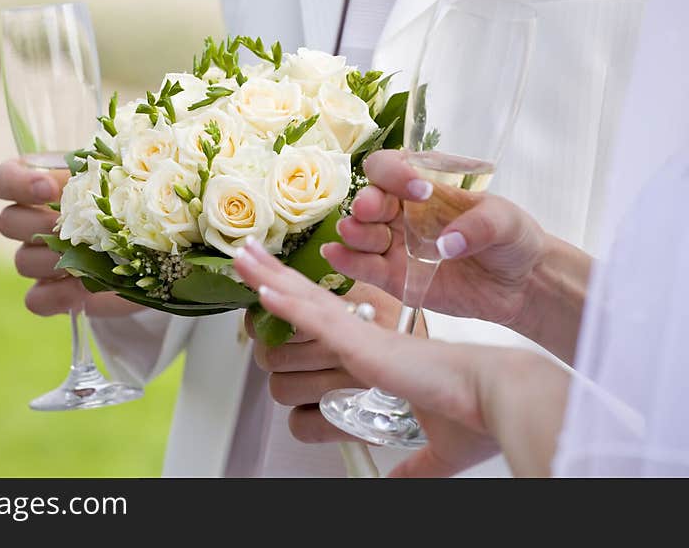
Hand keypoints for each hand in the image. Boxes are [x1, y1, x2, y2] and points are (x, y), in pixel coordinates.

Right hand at [0, 159, 138, 317]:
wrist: (158, 244)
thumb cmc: (137, 198)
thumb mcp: (124, 177)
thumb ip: (105, 172)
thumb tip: (92, 180)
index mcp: (43, 184)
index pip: (2, 180)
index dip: (16, 183)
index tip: (48, 188)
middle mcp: (34, 222)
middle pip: (8, 222)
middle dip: (41, 224)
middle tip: (75, 227)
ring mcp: (42, 259)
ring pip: (22, 260)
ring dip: (53, 259)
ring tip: (89, 257)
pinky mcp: (56, 293)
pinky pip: (36, 299)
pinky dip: (56, 296)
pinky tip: (82, 290)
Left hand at [234, 239, 567, 476]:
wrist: (501, 399)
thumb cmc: (475, 413)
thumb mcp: (433, 448)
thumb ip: (409, 465)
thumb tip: (396, 485)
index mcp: (375, 351)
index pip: (323, 320)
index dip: (294, 302)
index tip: (270, 290)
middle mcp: (364, 335)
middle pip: (305, 297)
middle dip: (271, 275)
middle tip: (245, 255)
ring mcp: (361, 336)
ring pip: (302, 300)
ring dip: (265, 279)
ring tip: (239, 258)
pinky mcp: (363, 344)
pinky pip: (315, 318)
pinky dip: (285, 304)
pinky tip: (261, 289)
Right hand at [324, 150, 546, 331]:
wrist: (521, 284)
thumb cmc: (512, 238)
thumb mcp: (506, 221)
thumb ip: (479, 227)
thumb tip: (446, 244)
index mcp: (425, 186)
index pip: (392, 168)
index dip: (396, 173)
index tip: (419, 189)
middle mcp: (403, 213)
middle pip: (370, 200)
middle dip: (367, 203)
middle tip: (371, 209)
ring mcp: (396, 245)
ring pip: (362, 234)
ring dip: (354, 232)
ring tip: (353, 233)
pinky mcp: (395, 278)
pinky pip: (365, 268)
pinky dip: (347, 261)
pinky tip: (335, 254)